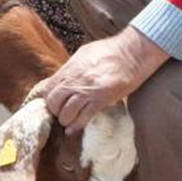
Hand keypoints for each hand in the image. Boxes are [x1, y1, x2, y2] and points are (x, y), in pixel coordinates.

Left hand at [39, 27, 169, 132]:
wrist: (132, 53)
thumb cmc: (111, 50)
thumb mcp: (85, 53)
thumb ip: (73, 67)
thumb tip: (63, 78)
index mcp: (70, 68)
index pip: (48, 88)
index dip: (49, 98)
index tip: (54, 103)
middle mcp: (75, 80)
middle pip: (53, 102)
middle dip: (55, 111)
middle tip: (61, 113)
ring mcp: (87, 91)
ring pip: (66, 113)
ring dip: (66, 120)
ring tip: (69, 121)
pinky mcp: (101, 100)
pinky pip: (83, 118)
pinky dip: (76, 126)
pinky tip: (73, 130)